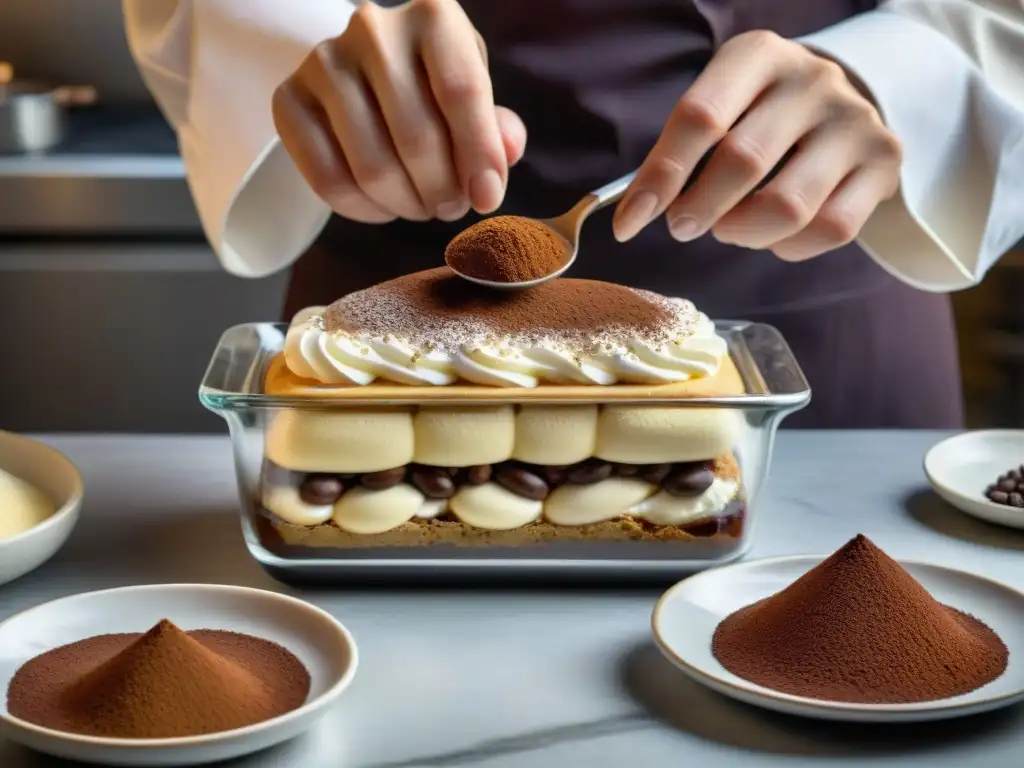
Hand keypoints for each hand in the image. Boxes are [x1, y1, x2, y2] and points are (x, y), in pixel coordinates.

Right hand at [272, 0, 525, 223]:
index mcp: (433, 17)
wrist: (364, 71)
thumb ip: (495, 128)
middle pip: (416, 138)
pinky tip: (383, 207)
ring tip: (421, 206)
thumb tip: (502, 160)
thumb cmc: (432, 85)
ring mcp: (324, 62)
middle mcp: (373, 29)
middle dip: (442, 191)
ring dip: (406, 205)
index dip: (478, 156)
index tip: (486, 199)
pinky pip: (328, 179)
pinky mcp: (288, 99)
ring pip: (372, 168)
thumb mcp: (472, 94)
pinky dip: (364, 210)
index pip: (461, 91)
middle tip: (451, 207)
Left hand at [613, 30, 901, 260]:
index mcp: (757, 56)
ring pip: (788, 206)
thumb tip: (634, 211)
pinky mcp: (884, 159)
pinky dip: (789, 246)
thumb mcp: (717, 107)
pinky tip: (773, 236)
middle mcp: (811, 79)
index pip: (699, 117)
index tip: (629, 222)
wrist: (837, 105)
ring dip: (743, 232)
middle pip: (743, 162)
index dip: (659, 177)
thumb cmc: (756, 114)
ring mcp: (854, 119)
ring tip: (729, 227)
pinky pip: (831, 229)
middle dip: (698, 209)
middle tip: (682, 225)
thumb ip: (678, 151)